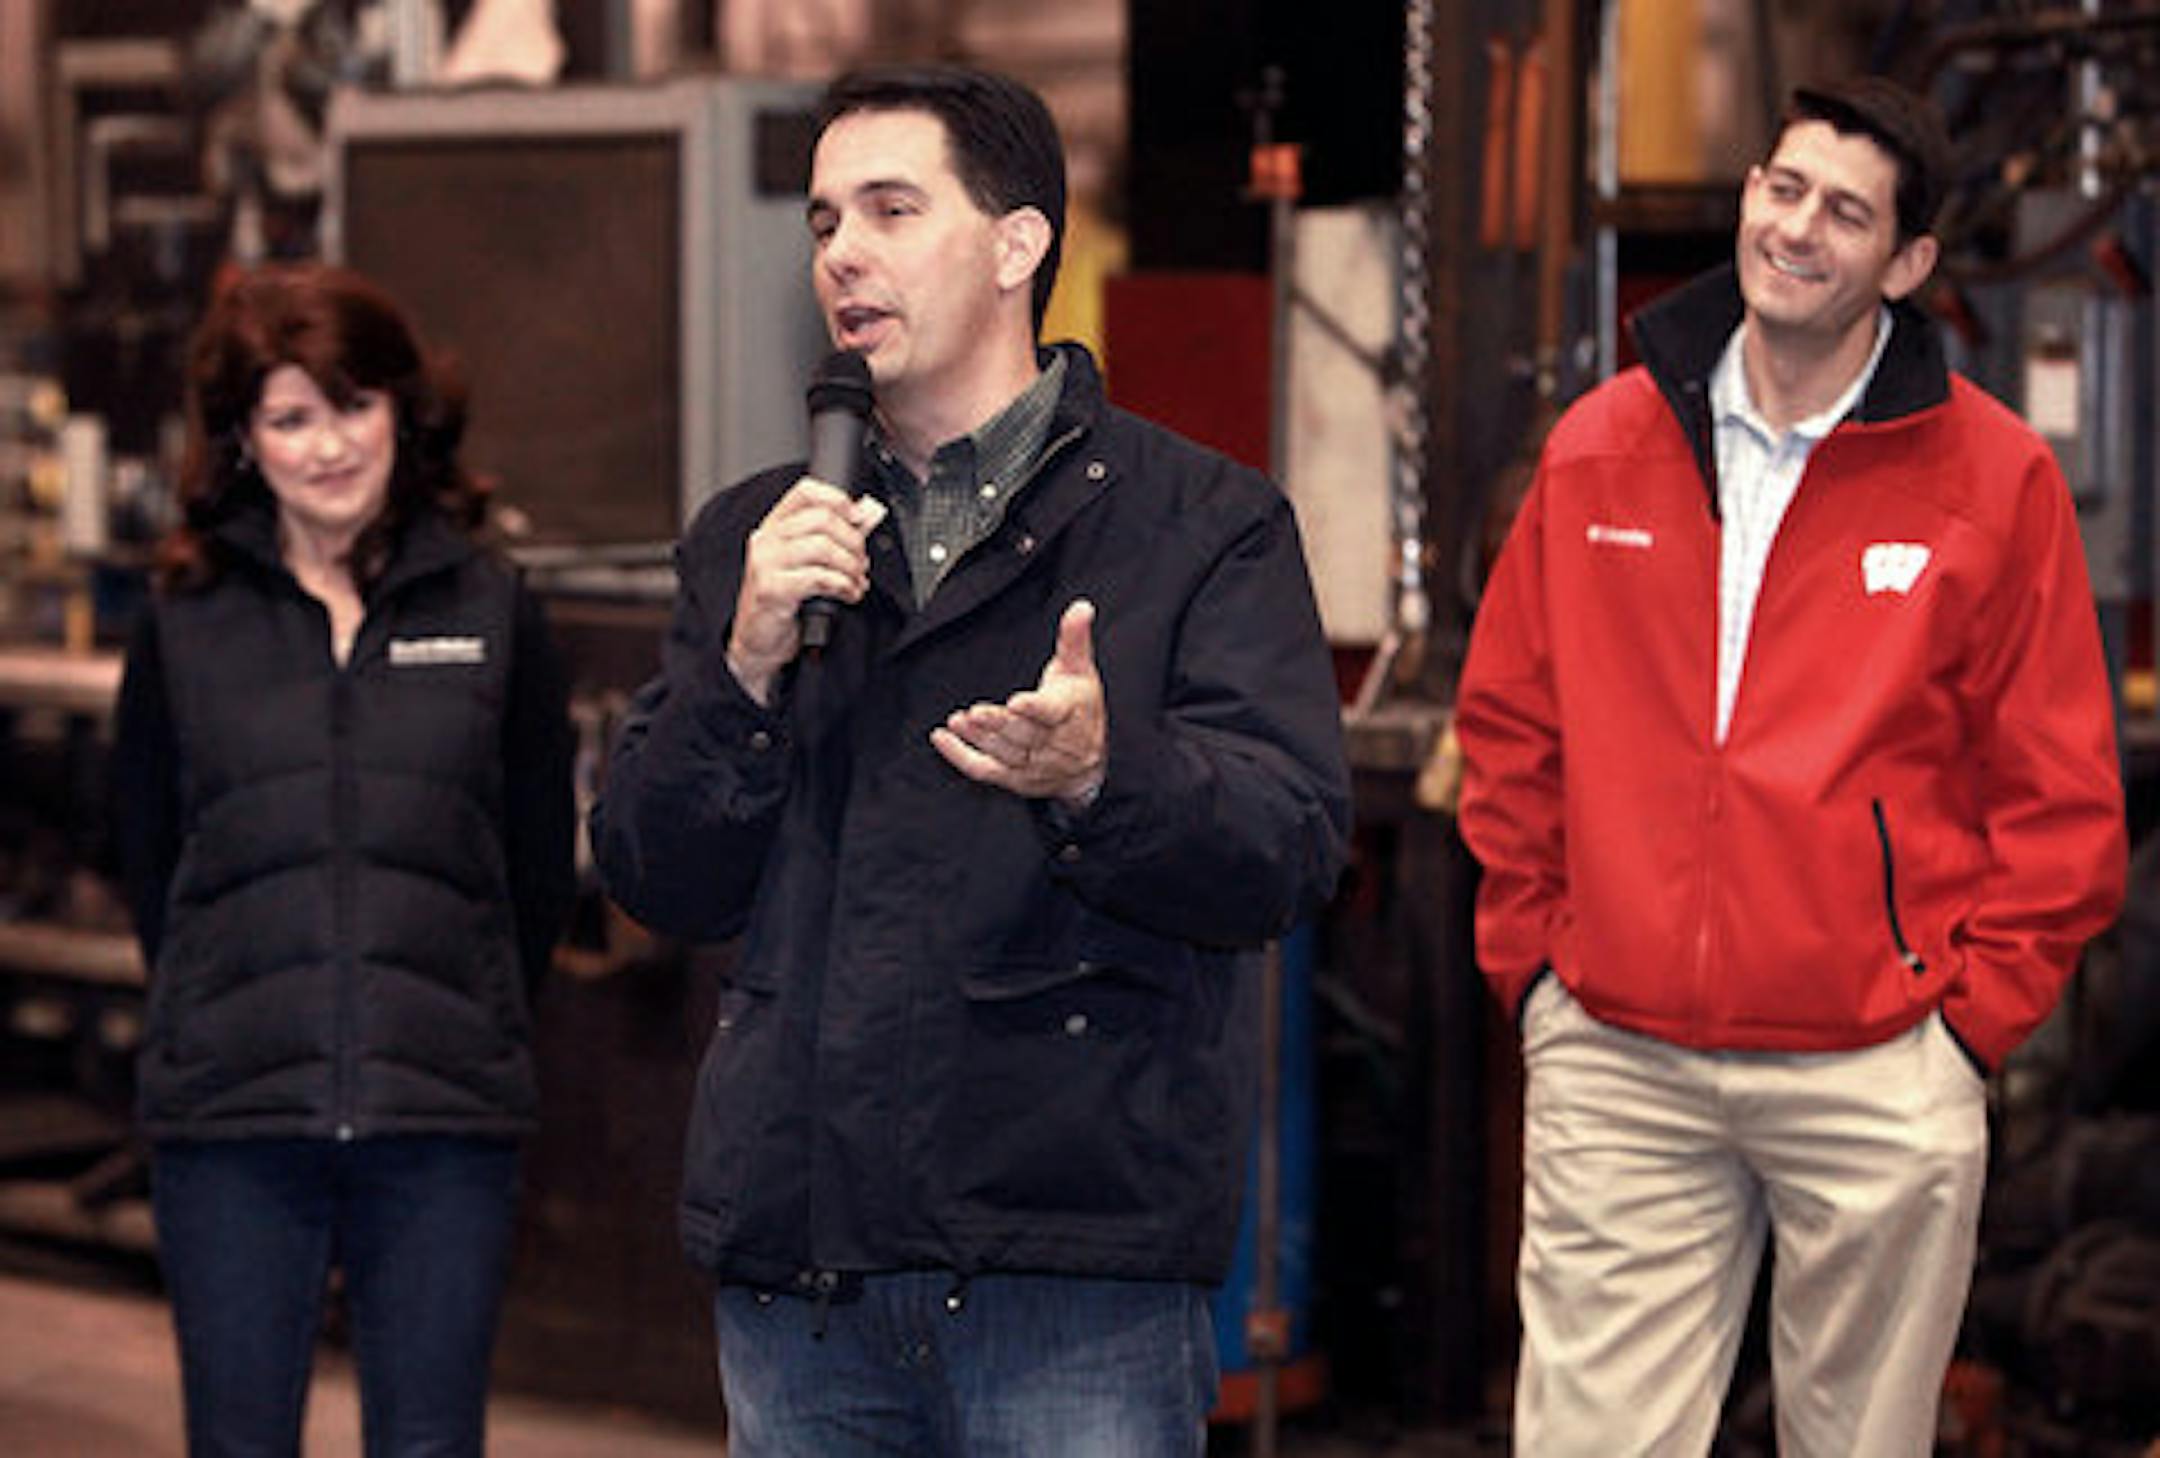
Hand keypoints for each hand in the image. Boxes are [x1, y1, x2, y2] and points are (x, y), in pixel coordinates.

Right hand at [728, 479, 885, 703]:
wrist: (759, 641)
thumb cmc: (784, 601)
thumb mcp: (805, 563)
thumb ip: (831, 539)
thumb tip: (863, 518)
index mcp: (774, 526)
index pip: (806, 491)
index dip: (838, 499)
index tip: (857, 518)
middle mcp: (766, 539)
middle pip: (822, 519)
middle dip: (853, 541)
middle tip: (862, 562)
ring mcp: (766, 563)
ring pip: (823, 547)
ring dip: (851, 566)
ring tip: (856, 581)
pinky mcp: (771, 589)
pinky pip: (818, 578)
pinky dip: (843, 586)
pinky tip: (848, 594)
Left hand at [932, 598, 1106, 804]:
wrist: (1092, 766)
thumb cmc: (1082, 710)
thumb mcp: (1081, 670)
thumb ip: (1074, 638)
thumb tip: (1081, 607)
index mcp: (1069, 713)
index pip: (1051, 712)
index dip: (1034, 709)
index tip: (1017, 702)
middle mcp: (1052, 744)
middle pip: (1022, 734)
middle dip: (998, 723)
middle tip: (975, 712)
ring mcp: (1032, 765)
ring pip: (1002, 752)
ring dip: (978, 737)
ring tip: (959, 721)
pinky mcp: (1013, 778)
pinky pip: (983, 770)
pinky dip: (960, 756)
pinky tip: (942, 739)